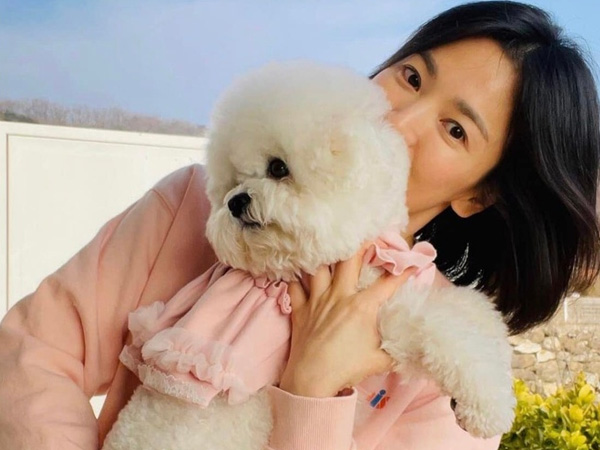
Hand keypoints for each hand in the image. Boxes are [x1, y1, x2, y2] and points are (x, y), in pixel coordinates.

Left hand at [278, 243, 416, 396]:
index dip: (404, 271)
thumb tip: (413, 346)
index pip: (388, 283)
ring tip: (328, 246)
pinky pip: (294, 286)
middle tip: (366, 234)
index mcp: (362, 306)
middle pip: (349, 260)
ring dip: (324, 257)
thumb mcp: (380, 361)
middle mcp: (339, 296)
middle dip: (360, 244)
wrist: (312, 380)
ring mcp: (317, 300)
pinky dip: (295, 278)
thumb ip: (397, 349)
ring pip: (319, 267)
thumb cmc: (346, 369)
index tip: (414, 262)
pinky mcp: (300, 309)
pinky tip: (296, 271)